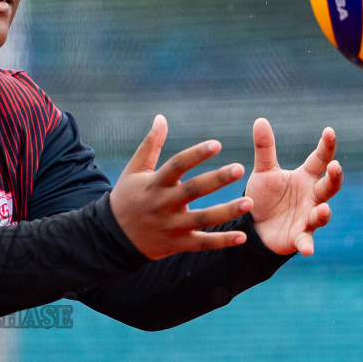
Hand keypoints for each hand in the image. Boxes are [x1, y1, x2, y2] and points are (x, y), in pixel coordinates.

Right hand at [109, 115, 252, 259]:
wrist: (112, 237)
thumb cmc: (126, 197)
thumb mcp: (135, 170)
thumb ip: (151, 145)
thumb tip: (161, 117)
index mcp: (154, 183)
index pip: (177, 165)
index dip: (196, 154)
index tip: (217, 144)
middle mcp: (163, 204)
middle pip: (193, 190)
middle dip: (217, 179)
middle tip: (240, 168)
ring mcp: (171, 226)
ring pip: (202, 219)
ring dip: (226, 212)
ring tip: (250, 203)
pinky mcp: (177, 244)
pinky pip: (202, 243)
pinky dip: (222, 241)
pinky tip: (242, 236)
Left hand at [245, 118, 342, 255]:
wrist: (254, 226)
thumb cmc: (264, 197)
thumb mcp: (263, 172)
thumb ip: (264, 149)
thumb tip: (260, 119)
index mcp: (305, 178)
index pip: (320, 159)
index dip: (326, 146)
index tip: (329, 132)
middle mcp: (312, 197)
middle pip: (329, 186)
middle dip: (334, 177)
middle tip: (334, 167)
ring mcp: (308, 218)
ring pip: (322, 214)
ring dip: (324, 212)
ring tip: (323, 209)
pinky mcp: (299, 237)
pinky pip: (306, 241)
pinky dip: (307, 245)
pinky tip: (308, 250)